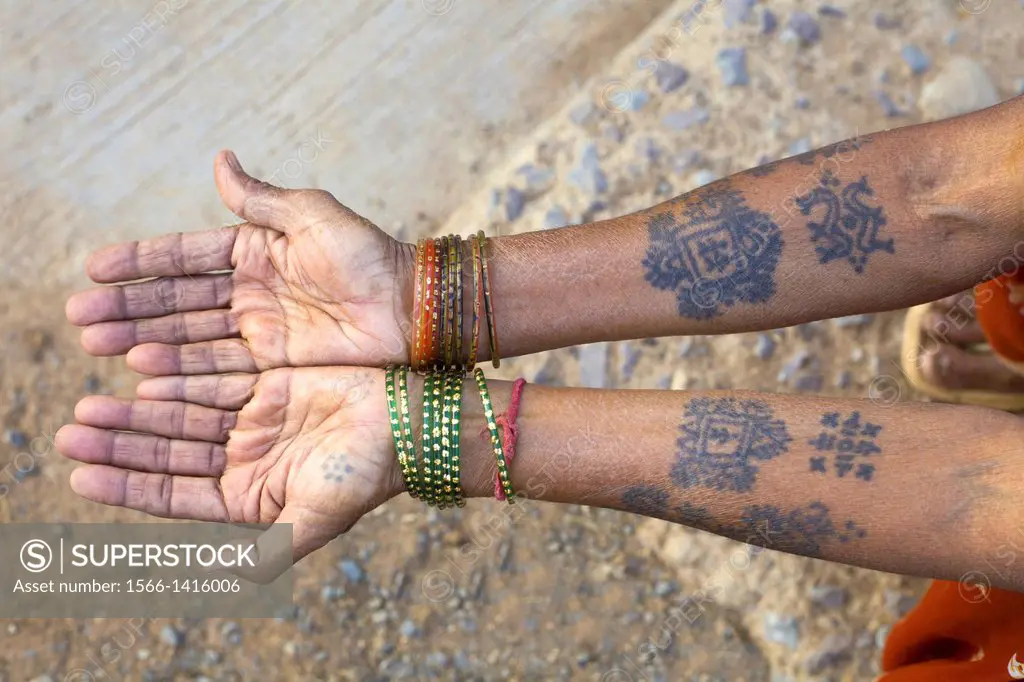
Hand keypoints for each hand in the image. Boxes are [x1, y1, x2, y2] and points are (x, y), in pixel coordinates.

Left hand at [55, 367, 400, 563]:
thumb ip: (271, 547)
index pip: (174, 496)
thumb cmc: (365, 473)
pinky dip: (176, 378)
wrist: (408, 422)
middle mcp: (245, 462)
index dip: (126, 487)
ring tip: (91, 407)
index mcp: (250, 499)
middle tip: (71, 430)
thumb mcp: (316, 516)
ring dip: (137, 413)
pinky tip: (139, 373)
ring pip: (181, 415)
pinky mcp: (267, 385)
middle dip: (121, 443)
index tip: (79, 476)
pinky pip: (211, 379)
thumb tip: (226, 580)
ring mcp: (253, 422)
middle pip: (168, 452)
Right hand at [66, 151, 414, 373]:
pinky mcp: (274, 366)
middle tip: (79, 320)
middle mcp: (250, 294)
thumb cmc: (368, 255)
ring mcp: (260, 332)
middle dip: (129, 309)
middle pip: (178, 302)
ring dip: (144, 340)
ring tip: (98, 347)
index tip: (94, 268)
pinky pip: (219, 370)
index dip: (141, 263)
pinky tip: (143, 374)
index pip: (186, 256)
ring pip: (190, 337)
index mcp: (255, 252)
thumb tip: (218, 160)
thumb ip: (261, 199)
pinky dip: (182, 372)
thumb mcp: (312, 216)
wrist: (412, 308)